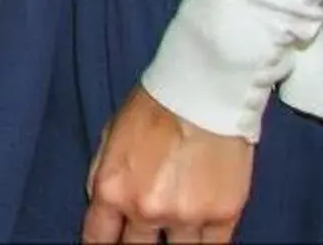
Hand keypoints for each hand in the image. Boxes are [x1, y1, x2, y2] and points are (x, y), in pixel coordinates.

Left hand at [82, 86, 252, 241]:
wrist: (203, 93)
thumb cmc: (154, 108)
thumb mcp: (110, 137)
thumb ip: (103, 176)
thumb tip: (101, 205)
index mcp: (112, 190)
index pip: (99, 239)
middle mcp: (147, 210)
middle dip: (136, 244)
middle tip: (142, 236)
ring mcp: (187, 217)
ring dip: (173, 242)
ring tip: (173, 226)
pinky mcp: (223, 216)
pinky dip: (204, 242)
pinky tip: (198, 233)